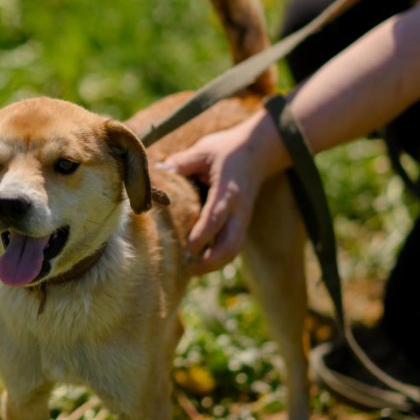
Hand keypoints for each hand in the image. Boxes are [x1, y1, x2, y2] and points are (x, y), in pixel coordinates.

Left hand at [163, 125, 264, 273]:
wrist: (259, 150)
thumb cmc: (227, 149)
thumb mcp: (204, 150)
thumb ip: (182, 162)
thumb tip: (160, 171)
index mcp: (228, 191)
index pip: (216, 217)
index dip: (202, 236)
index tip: (186, 250)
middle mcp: (239, 209)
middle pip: (231, 244)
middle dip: (210, 261)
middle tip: (186, 268)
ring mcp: (243, 218)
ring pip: (234, 249)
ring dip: (214, 263)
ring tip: (191, 269)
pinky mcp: (242, 223)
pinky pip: (233, 245)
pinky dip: (218, 257)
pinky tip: (199, 261)